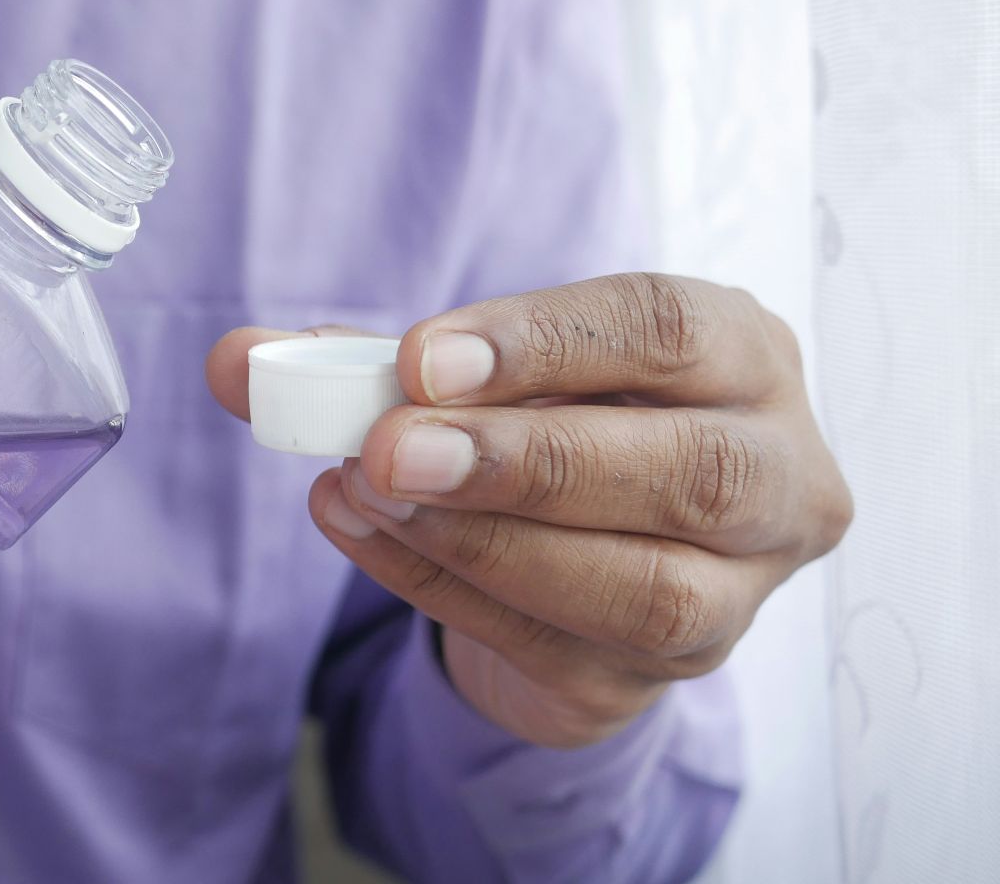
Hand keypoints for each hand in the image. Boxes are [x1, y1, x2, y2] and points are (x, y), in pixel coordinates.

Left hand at [208, 274, 851, 747]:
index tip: (420, 360)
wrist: (567, 544)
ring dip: (484, 541)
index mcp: (742, 358)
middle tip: (388, 448)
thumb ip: (361, 360)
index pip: (669, 331)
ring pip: (643, 587)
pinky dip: (443, 589)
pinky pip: (556, 646)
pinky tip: (361, 533)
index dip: (542, 344)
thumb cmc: (535, 419)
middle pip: (690, 471)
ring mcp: (732, 595)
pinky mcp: (655, 678)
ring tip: (364, 491)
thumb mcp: (465, 371)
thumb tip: (234, 362)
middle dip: (524, 460)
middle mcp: (777, 476)